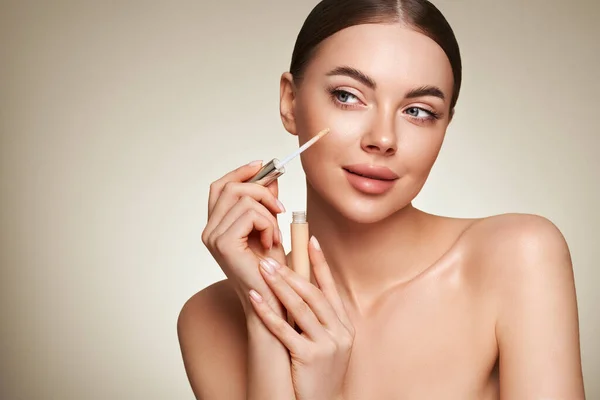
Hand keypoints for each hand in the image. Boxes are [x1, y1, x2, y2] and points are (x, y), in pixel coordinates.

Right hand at [201, 160, 287, 312]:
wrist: (274, 301)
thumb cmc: (272, 270)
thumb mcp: (271, 227)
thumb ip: (266, 203)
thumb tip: (270, 177)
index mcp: (216, 226)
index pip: (220, 187)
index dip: (239, 172)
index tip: (262, 165)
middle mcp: (210, 231)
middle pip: (230, 187)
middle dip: (261, 189)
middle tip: (280, 208)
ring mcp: (213, 237)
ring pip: (244, 199)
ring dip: (269, 213)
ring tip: (276, 235)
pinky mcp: (224, 244)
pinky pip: (252, 214)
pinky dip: (269, 224)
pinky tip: (273, 243)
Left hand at [249, 236, 354, 399]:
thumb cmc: (317, 373)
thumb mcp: (325, 343)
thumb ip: (316, 318)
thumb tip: (296, 289)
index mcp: (343, 325)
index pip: (330, 286)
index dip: (320, 262)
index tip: (311, 239)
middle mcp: (340, 332)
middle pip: (314, 294)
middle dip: (292, 272)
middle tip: (272, 255)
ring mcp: (327, 345)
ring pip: (301, 308)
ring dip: (280, 285)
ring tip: (263, 268)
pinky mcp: (310, 358)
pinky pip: (285, 330)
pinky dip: (269, 312)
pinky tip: (255, 297)